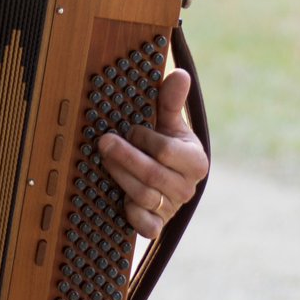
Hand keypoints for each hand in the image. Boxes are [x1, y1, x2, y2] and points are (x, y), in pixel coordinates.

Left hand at [96, 68, 207, 239]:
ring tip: (105, 160)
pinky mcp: (157, 225)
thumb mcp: (169, 124)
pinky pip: (145, 226)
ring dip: (119, 176)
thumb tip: (179, 74)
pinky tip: (118, 198)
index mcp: (196, 162)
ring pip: (143, 195)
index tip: (131, 129)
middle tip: (103, 141)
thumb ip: (171, 101)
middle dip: (124, 157)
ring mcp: (172, 208)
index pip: (167, 151)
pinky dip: (130, 213)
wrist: (164, 178)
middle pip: (153, 174)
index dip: (144, 139)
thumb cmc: (165, 146)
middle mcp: (187, 188)